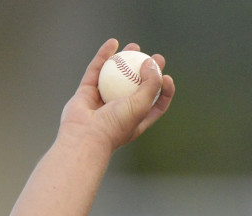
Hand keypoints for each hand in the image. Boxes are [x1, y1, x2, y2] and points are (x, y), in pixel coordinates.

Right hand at [59, 38, 175, 151]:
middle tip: (153, 56)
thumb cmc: (115, 125)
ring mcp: (103, 100)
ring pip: (116, 76)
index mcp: (138, 119)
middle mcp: (121, 110)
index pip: (156, 103)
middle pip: (137, 86)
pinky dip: (104, 56)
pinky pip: (97, 70)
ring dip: (126, 60)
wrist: (84, 135)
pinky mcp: (87, 92)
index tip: (167, 75)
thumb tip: (151, 63)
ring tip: (134, 46)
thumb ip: (151, 85)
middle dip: (146, 71)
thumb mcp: (141, 106)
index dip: (164, 89)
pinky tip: (113, 43)